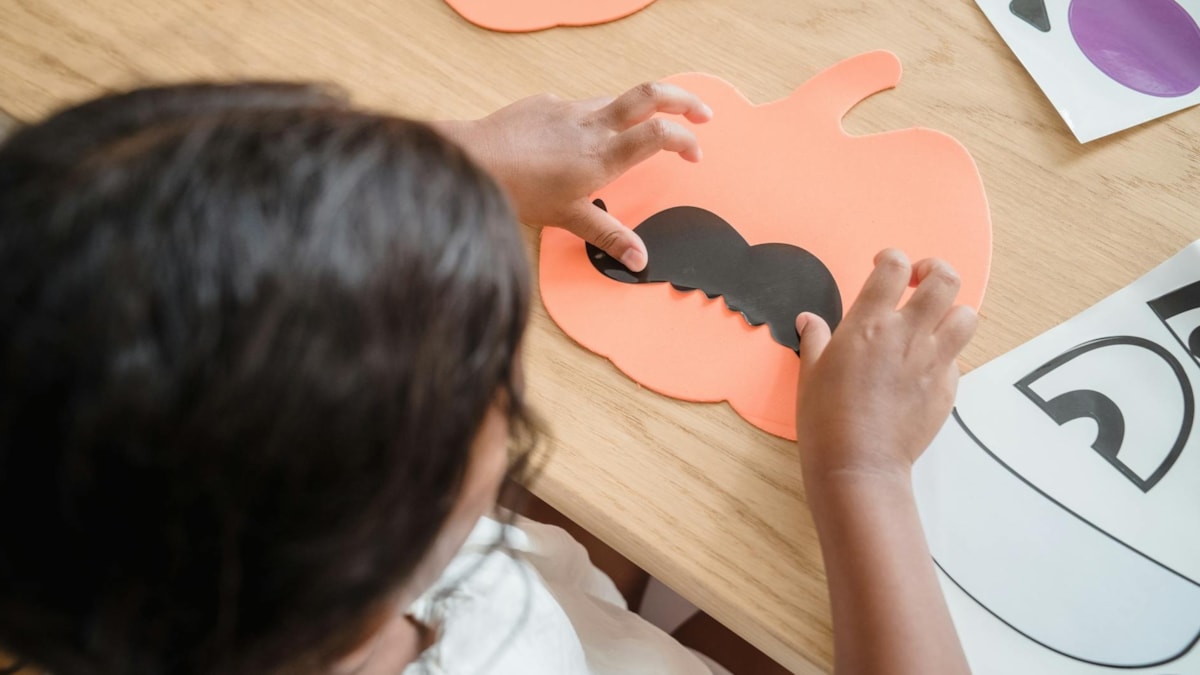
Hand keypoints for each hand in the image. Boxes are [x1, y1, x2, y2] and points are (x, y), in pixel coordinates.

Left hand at [435, 82, 712, 270]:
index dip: (685, 139)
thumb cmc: (516, 190)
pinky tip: (579, 140)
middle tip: (702, 113)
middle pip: (651, 95)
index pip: (660, 134)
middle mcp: (591, 125)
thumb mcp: (569, 219)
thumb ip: (609, 236)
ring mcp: (569, 109)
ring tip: (642, 130)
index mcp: (603, 155)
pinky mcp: (547, 103)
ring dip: (639, 110)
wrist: (473, 159)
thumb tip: (640, 260)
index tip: (694, 153)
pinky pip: (580, 107)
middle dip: (684, 100)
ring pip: (617, 99)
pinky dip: (593, 118)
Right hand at [793, 249, 977, 480]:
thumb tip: (809, 321)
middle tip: (920, 280)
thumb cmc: (826, 419)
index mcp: (868, 324)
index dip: (892, 258)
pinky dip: (947, 355)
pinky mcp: (947, 388)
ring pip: (967, 315)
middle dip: (935, 271)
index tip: (885, 266)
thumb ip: (815, 339)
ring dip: (952, 311)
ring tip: (934, 321)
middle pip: (944, 280)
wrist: (858, 464)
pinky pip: (958, 358)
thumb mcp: (810, 373)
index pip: (893, 267)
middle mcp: (907, 334)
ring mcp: (933, 361)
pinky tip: (925, 367)